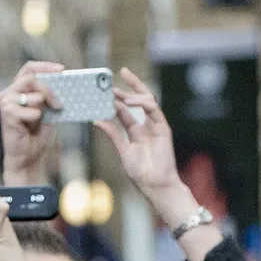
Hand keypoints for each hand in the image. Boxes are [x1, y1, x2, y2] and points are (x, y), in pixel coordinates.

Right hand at [0, 60, 65, 183]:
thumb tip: (63, 80)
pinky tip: (34, 125)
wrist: (28, 157)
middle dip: (49, 88)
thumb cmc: (36, 135)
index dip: (45, 66)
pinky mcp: (6, 114)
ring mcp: (6, 103)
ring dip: (44, 103)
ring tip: (50, 114)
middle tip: (59, 103)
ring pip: (31, 91)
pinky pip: (29, 108)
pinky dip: (36, 116)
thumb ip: (49, 95)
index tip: (62, 70)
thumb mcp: (48, 110)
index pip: (29, 68)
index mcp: (19, 90)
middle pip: (31, 77)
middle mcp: (9, 93)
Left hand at [94, 68, 221, 260]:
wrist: (155, 185)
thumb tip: (97, 120)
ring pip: (147, 101)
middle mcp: (146, 126)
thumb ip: (113, 135)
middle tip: (117, 75)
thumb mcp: (123, 151)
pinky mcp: (163, 128)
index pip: (125, 110)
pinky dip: (143, 103)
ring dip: (133, 93)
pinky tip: (131, 100)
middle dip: (129, 86)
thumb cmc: (140, 173)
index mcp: (135, 132)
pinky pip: (154, 110)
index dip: (116, 99)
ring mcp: (156, 126)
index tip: (105, 88)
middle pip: (138, 100)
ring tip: (119, 91)